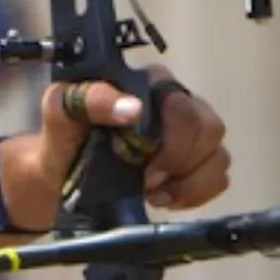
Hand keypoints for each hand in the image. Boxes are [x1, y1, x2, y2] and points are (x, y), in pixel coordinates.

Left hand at [35, 63, 230, 211]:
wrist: (60, 177)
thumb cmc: (63, 139)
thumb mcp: (61, 113)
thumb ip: (90, 100)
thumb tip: (133, 108)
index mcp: (148, 83)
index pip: (182, 104)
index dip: (171, 141)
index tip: (145, 168)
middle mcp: (177, 102)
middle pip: (209, 129)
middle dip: (177, 162)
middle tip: (146, 181)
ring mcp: (192, 133)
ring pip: (218, 154)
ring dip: (186, 182)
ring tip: (150, 191)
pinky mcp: (198, 161)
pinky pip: (219, 178)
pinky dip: (194, 194)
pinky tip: (164, 197)